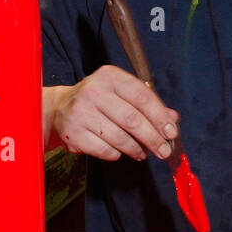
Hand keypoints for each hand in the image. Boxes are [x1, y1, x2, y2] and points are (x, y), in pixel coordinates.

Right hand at [47, 66, 179, 161]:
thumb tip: (172, 119)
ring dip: (137, 149)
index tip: (171, 132)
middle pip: (132, 120)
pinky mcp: (74, 134)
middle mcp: (93, 91)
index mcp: (110, 77)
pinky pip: (106, 150)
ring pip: (120, 138)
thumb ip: (148, 105)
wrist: (59, 109)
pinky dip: (118, 154)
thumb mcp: (121, 94)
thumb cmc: (98, 102)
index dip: (159, 117)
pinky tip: (119, 151)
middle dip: (153, 138)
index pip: (142, 96)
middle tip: (164, 151)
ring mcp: (81, 113)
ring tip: (142, 152)